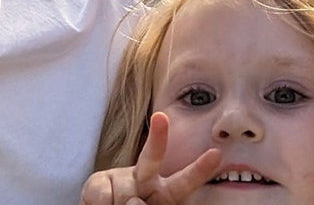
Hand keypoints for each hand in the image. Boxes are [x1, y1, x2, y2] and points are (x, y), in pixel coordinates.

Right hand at [78, 112, 219, 204]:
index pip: (184, 182)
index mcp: (165, 193)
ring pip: (127, 195)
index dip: (199, 170)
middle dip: (157, 138)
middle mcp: (145, 181)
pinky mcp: (98, 181)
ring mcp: (122, 180)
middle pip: (152, 157)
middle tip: (161, 118)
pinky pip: (103, 196)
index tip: (216, 154)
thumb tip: (133, 201)